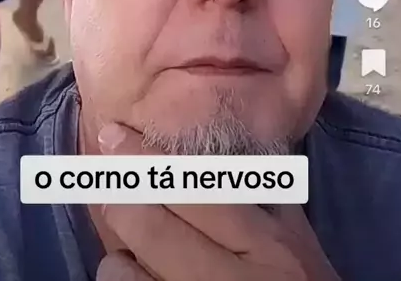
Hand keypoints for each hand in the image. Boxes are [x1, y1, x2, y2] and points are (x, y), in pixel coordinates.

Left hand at [97, 125, 338, 280]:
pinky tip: (134, 277)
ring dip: (119, 256)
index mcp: (269, 246)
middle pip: (156, 228)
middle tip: (106, 182)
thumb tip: (225, 142)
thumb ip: (263, 197)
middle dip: (121, 198)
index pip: (197, 189)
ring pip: (129, 275)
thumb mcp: (294, 243)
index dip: (147, 159)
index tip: (113, 133)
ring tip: (125, 249)